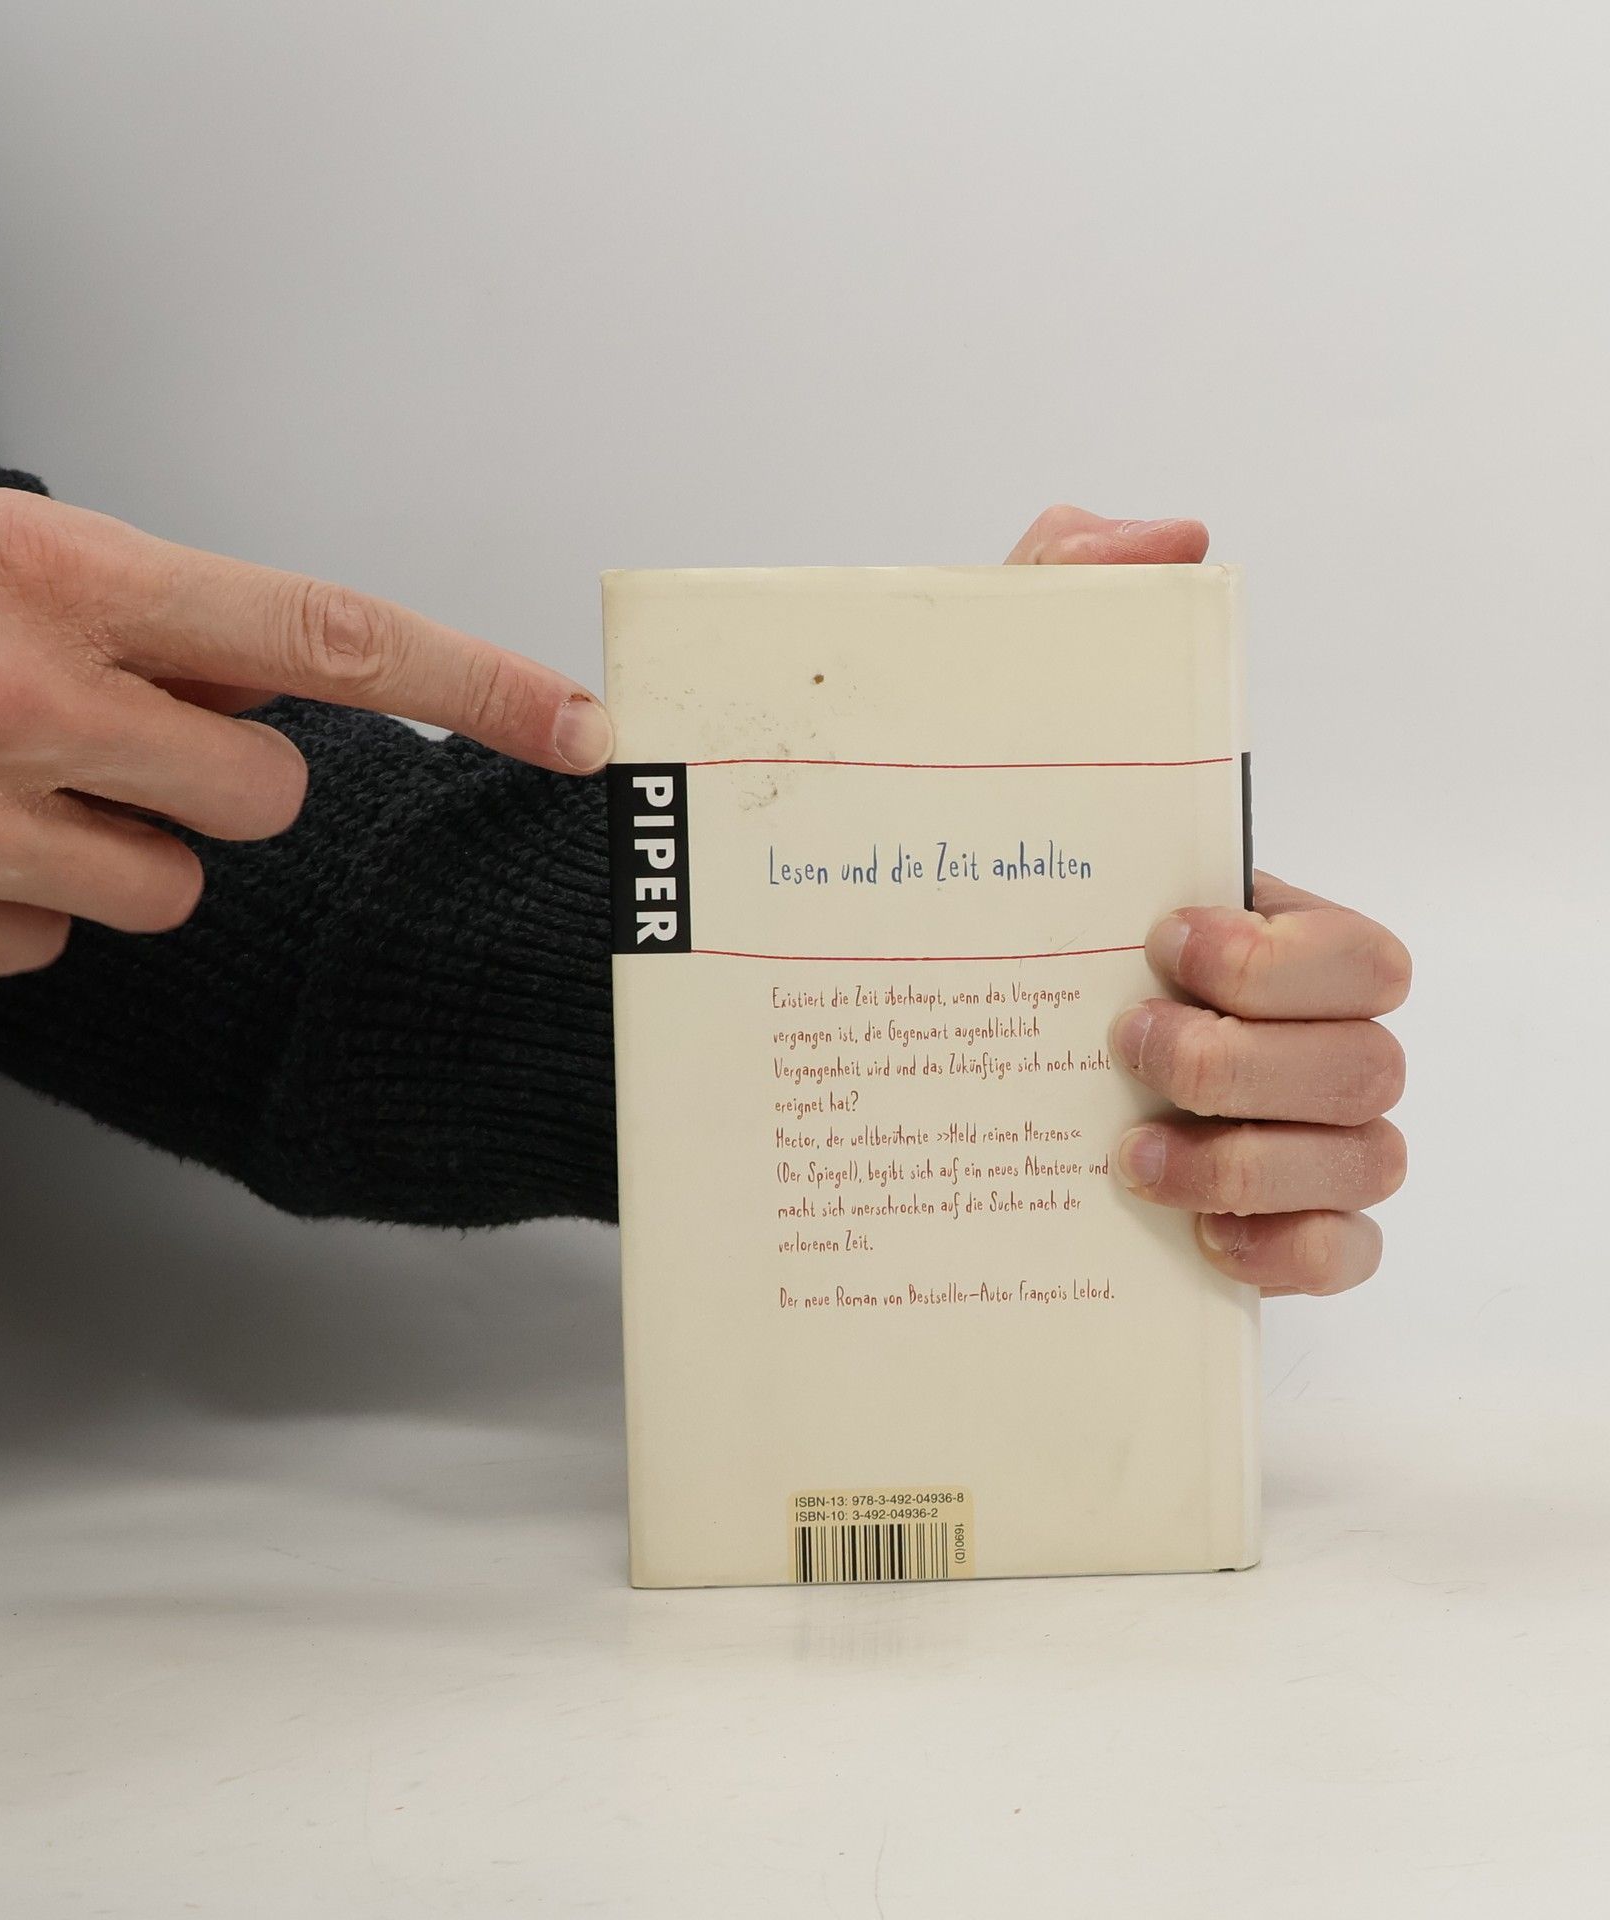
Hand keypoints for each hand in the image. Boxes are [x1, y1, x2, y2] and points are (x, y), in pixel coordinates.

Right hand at [0, 454, 612, 981]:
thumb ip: (127, 599)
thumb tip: (258, 672)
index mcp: (51, 576)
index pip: (325, 636)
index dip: (472, 681)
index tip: (571, 722)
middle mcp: (17, 702)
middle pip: (264, 796)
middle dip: (224, 777)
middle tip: (126, 738)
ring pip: (164, 887)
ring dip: (115, 844)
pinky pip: (53, 942)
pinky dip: (15, 901)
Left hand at [1007, 503, 1410, 1296]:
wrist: (878, 1028)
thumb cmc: (968, 880)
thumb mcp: (988, 735)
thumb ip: (1063, 604)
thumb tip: (1172, 539)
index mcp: (1254, 937)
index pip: (1361, 952)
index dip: (1287, 956)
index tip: (1164, 938)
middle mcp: (1288, 1039)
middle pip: (1372, 1059)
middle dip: (1253, 1058)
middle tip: (1123, 1043)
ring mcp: (1283, 1140)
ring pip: (1369, 1159)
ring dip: (1258, 1161)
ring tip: (1131, 1153)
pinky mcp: (1255, 1230)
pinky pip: (1344, 1256)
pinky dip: (1293, 1253)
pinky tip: (1196, 1239)